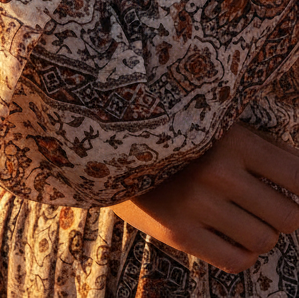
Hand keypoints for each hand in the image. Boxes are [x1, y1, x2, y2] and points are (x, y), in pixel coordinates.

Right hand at [111, 122, 298, 272]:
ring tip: (237, 215)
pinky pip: (237, 260)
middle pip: (288, 216)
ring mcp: (196, 204)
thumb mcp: (216, 126)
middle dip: (282, 214)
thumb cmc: (175, 135)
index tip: (290, 189)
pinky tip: (225, 233)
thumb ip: (263, 147)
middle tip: (261, 202)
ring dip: (258, 232)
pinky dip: (240, 251)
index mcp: (232, 140)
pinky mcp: (179, 232)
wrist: (106, 144)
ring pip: (264, 240)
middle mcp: (217, 172)